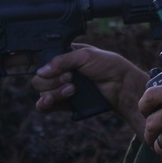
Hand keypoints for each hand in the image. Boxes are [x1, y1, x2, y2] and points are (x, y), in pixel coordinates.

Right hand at [32, 44, 149, 133]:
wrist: (121, 85)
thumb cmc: (107, 65)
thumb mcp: (85, 55)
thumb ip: (62, 60)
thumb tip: (42, 71)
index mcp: (63, 57)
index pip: (42, 62)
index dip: (42, 66)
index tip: (53, 68)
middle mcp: (60, 73)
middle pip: (40, 79)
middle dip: (53, 80)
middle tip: (70, 77)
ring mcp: (61, 89)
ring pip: (43, 92)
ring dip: (55, 91)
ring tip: (72, 89)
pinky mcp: (65, 104)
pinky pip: (46, 107)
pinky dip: (44, 104)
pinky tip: (50, 101)